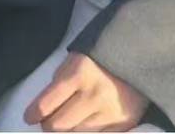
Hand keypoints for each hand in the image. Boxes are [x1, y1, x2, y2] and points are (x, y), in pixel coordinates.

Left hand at [23, 53, 147, 130]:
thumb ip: (60, 80)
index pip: (46, 105)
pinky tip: (87, 121)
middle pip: (57, 126)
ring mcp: (110, 111)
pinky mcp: (124, 123)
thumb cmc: (104, 51)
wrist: (145, 49)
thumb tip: (43, 107)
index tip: (30, 117)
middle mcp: (94, 95)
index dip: (33, 114)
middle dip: (49, 123)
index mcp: (79, 72)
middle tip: (50, 118)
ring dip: (69, 129)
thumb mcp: (78, 56)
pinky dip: (87, 131)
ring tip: (71, 118)